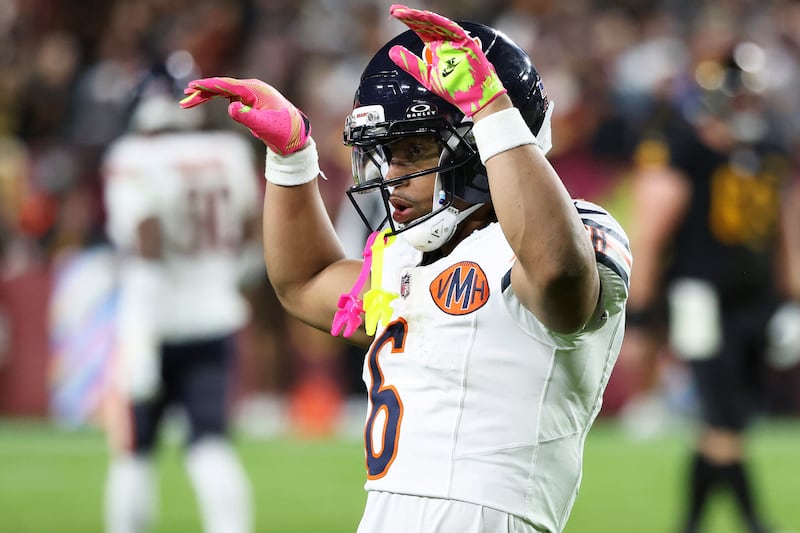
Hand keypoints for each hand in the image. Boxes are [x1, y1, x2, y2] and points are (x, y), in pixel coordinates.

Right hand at [180, 77, 309, 154]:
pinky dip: (215, 98)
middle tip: (184, 100)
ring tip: (187, 102)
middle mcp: (253, 88)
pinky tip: (204, 100)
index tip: (191, 87)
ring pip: (224, 91)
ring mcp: (251, 94)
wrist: (297, 137)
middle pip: (222, 87)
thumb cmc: (283, 132)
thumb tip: (230, 108)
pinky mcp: (250, 101)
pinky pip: (229, 97)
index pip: (227, 85)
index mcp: (256, 90)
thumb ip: (247, 117)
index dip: (208, 86)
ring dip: (206, 95)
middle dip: (202, 92)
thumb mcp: (264, 127)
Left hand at [388, 4, 506, 116]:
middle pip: (426, 23)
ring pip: (437, 24)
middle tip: (395, 11)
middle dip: (410, 16)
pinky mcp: (466, 42)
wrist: (474, 99)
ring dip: (422, 18)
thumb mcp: (426, 76)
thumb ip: (410, 63)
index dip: (407, 20)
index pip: (420, 29)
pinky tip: (427, 18)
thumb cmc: (455, 89)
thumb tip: (392, 52)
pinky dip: (440, 23)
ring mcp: (455, 40)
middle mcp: (445, 41)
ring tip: (407, 14)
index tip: (393, 13)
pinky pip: (452, 30)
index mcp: (436, 47)